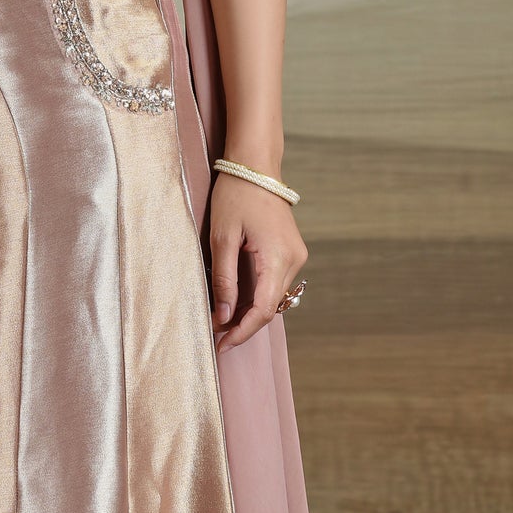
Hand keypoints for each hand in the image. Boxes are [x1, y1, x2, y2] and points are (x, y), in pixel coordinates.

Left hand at [207, 177, 305, 349]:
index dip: (242, 332)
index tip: (221, 346)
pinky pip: (274, 282)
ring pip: (273, 297)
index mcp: (278, 257)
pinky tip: (236, 301)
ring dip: (249, 311)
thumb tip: (223, 317)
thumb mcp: (222, 238)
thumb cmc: (235, 196)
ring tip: (222, 321)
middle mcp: (294, 260)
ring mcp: (296, 255)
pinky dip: (256, 295)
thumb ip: (224, 280)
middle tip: (217, 337)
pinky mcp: (291, 251)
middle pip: (270, 307)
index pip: (263, 310)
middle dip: (244, 325)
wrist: (255, 166)